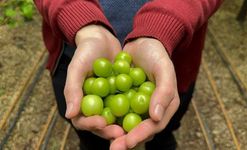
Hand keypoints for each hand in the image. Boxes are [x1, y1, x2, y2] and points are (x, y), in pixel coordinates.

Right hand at [64, 24, 123, 139]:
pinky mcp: (121, 94)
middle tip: (122, 132)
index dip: (91, 124)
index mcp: (81, 101)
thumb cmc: (85, 52)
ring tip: (134, 127)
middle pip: (101, 124)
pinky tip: (144, 111)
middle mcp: (95, 104)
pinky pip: (127, 104)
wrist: (101, 39)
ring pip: (115, 117)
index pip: (82, 120)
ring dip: (123, 123)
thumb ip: (72, 89)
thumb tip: (69, 114)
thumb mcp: (77, 68)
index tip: (101, 122)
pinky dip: (133, 109)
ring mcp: (109, 100)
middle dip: (110, 129)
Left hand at [110, 38, 179, 148]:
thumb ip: (164, 92)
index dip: (141, 135)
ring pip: (126, 123)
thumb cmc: (156, 55)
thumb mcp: (164, 69)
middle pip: (138, 129)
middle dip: (126, 140)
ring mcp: (136, 105)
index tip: (128, 141)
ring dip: (115, 132)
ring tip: (104, 136)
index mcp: (164, 106)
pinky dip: (108, 116)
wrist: (142, 43)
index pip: (154, 126)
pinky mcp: (124, 99)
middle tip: (114, 147)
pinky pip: (116, 111)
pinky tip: (97, 120)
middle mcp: (150, 110)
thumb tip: (155, 117)